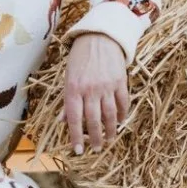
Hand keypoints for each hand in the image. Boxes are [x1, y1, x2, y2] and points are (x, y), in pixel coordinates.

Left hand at [64, 31, 128, 155]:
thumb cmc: (80, 58)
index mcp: (74, 89)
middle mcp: (90, 89)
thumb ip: (68, 101)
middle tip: (96, 149)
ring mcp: (107, 86)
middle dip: (94, 138)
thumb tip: (63, 121)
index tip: (78, 150)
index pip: (74, 119)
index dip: (76, 137)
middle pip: (94, 120)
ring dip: (110, 131)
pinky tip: (120, 123)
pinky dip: (122, 115)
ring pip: (110, 115)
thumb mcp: (68, 78)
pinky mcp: (120, 81)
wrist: (99, 37)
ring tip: (109, 140)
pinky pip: (123, 103)